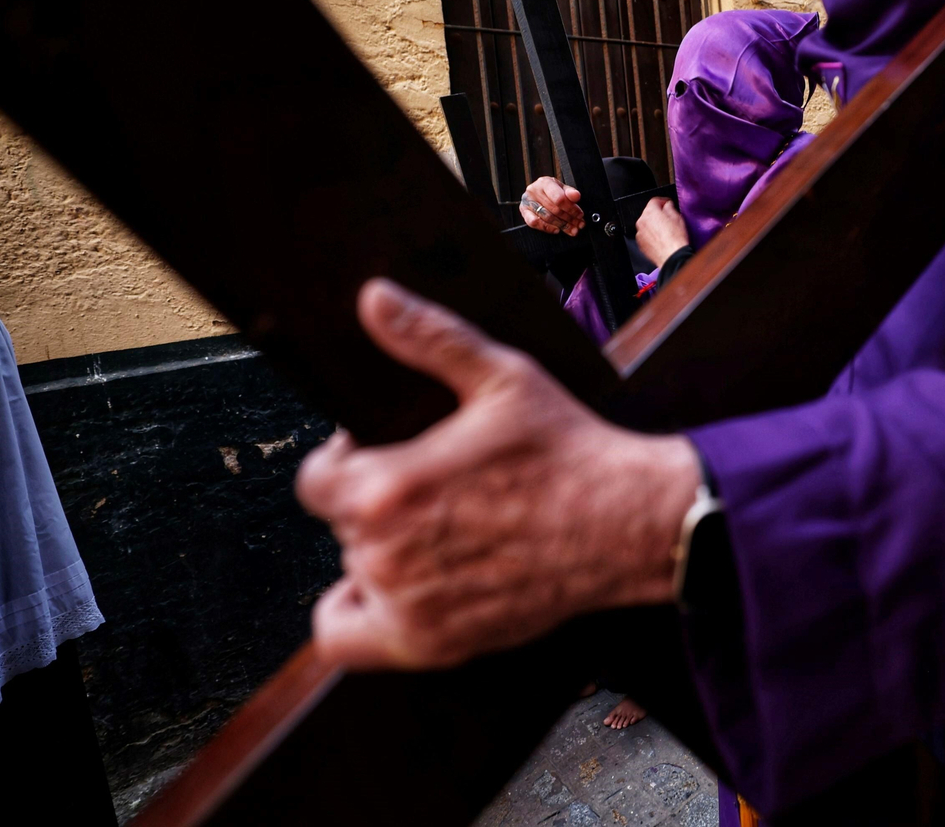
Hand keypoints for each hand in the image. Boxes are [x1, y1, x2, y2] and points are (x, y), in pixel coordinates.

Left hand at [297, 279, 700, 669]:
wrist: (628, 523)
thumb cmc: (569, 453)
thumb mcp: (500, 378)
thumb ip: (428, 338)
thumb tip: (375, 300)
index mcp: (387, 487)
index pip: (315, 480)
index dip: (348, 461)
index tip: (386, 455)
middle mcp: (386, 555)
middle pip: (341, 526)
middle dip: (376, 504)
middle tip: (435, 490)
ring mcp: (408, 606)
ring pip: (354, 574)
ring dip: (383, 555)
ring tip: (442, 532)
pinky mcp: (432, 644)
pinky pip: (349, 640)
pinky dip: (368, 616)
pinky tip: (411, 586)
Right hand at [520, 176, 584, 235]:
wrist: (538, 192)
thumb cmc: (552, 191)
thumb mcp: (562, 189)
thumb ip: (570, 192)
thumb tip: (576, 196)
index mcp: (545, 183)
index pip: (559, 198)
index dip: (571, 208)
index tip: (580, 214)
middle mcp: (534, 191)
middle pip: (554, 209)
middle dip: (569, 218)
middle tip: (579, 224)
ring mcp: (527, 201)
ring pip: (547, 217)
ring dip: (561, 225)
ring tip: (572, 229)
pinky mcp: (524, 211)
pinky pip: (534, 223)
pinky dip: (547, 228)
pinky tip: (557, 230)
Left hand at [635, 197, 689, 268]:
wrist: (672, 256)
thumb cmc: (675, 239)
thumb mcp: (677, 218)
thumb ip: (670, 207)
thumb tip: (667, 205)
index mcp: (650, 212)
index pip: (654, 200)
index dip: (662, 201)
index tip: (667, 204)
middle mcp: (642, 221)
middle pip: (649, 212)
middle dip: (657, 213)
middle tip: (668, 218)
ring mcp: (640, 233)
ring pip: (646, 223)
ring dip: (654, 224)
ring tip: (665, 230)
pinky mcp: (641, 243)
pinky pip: (645, 234)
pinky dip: (651, 234)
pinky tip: (661, 238)